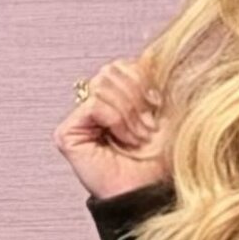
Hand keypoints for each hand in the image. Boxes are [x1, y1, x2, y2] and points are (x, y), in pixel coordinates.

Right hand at [53, 55, 171, 199]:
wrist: (153, 190)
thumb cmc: (164, 159)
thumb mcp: (170, 111)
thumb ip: (158, 79)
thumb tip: (154, 49)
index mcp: (122, 97)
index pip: (126, 63)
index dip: (146, 80)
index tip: (160, 104)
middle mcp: (99, 104)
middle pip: (113, 69)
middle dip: (137, 98)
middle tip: (148, 127)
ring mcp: (82, 118)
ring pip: (104, 83)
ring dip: (129, 114)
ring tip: (137, 136)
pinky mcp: (68, 132)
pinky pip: (94, 104)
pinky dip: (115, 120)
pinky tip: (123, 139)